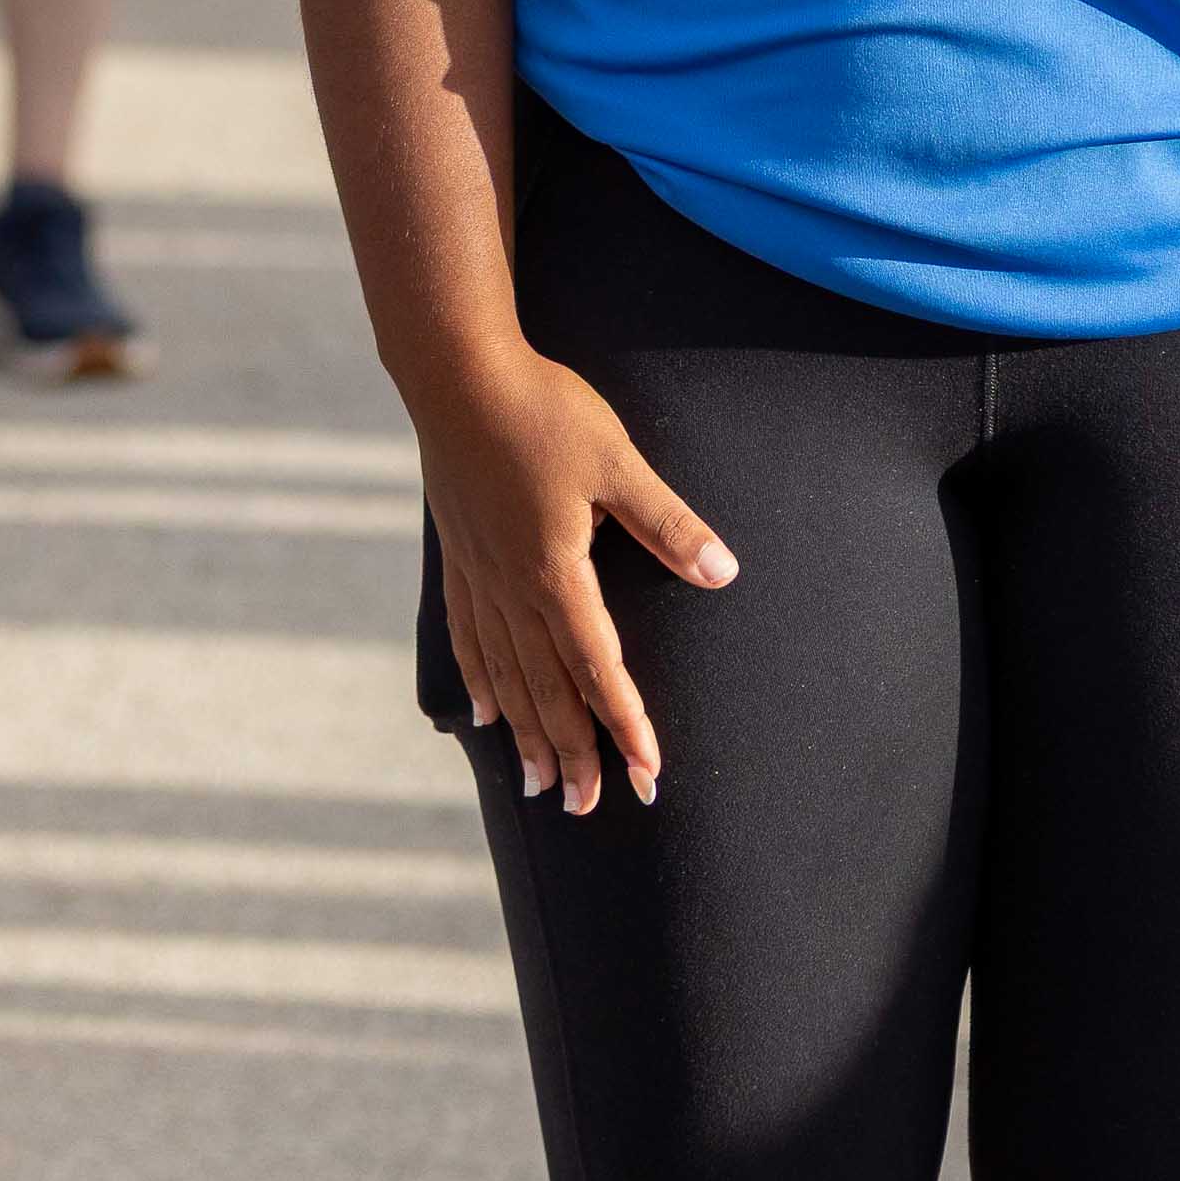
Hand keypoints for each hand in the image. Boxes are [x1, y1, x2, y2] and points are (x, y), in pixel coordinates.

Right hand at [414, 344, 736, 814]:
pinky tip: (484, 715)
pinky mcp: (459, 558)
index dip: (626, 723)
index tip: (647, 773)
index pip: (597, 667)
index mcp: (554, 572)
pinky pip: (468, 640)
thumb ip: (668, 524)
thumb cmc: (543, 411)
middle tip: (592, 806)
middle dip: (574, 751)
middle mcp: (510, 589)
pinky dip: (481, 683)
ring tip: (541, 786)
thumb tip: (723, 572)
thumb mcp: (618, 461)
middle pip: (546, 689)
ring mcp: (478, 576)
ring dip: (527, 734)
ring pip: (505, 676)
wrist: (456, 374)